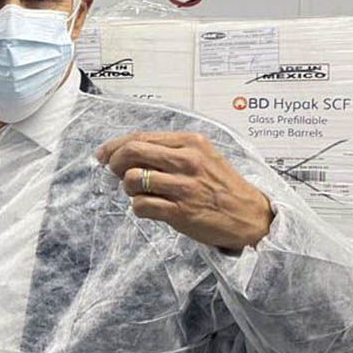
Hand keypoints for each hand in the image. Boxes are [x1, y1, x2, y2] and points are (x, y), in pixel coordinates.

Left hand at [96, 132, 273, 250]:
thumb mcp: (202, 156)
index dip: (115, 145)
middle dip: (115, 163)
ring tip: (140, 192)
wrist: (249, 215)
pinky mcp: (181, 212)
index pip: (141, 137)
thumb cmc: (221, 185)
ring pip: (132, 179)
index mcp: (191, 142)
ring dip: (128, 188)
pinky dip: (138, 207)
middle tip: (115, 173)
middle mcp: (187, 161)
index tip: (103, 154)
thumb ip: (168, 151)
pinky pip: (141, 205)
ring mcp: (184, 187)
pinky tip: (150, 207)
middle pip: (132, 153)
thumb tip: (125, 152)